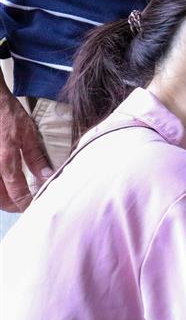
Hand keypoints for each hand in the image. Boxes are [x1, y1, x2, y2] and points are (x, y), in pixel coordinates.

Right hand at [1, 81, 52, 210]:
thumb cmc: (8, 113)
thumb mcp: (28, 134)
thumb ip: (36, 158)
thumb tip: (47, 177)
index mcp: (5, 159)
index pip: (17, 191)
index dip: (26, 203)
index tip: (36, 206)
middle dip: (13, 206)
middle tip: (25, 206)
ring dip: (3, 200)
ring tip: (15, 200)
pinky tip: (5, 187)